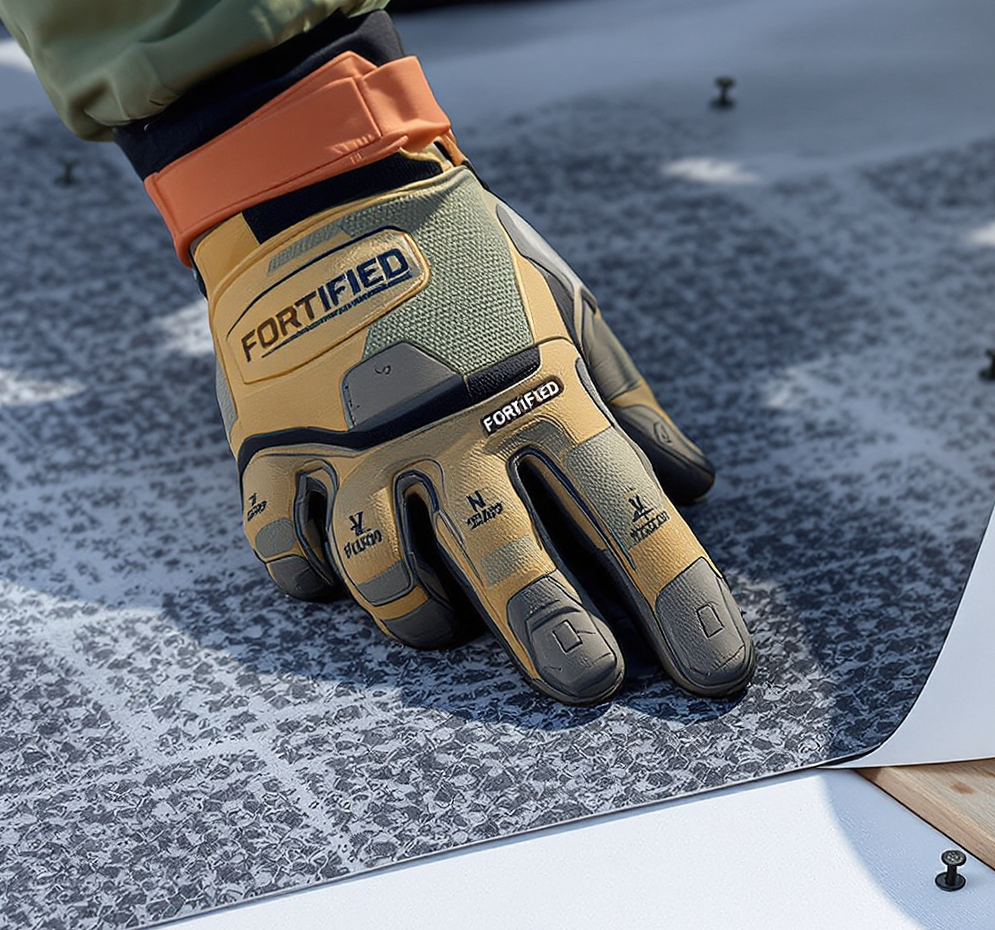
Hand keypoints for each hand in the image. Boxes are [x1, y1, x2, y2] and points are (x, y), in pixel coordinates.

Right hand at [196, 146, 752, 705]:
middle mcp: (449, 432)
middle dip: (557, 637)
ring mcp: (355, 445)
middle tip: (592, 686)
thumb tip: (692, 481)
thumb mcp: (563, 309)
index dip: (681, 598)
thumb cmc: (466, 257)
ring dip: (425, 617)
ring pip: (390, 578)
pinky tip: (340, 575)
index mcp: (539, 395)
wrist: (321, 178)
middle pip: (510, 565)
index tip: (719, 672)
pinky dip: (316, 578)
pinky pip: (292, 551)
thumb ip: (627, 402)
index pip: (629, 514)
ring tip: (449, 628)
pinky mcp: (275, 448)